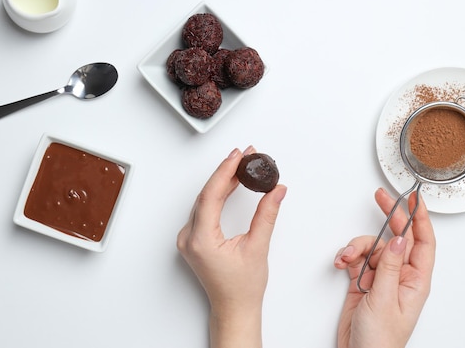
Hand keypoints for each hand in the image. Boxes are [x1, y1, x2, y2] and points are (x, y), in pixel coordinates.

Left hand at [177, 146, 286, 347]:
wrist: (233, 308)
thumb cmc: (242, 287)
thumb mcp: (258, 247)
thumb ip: (266, 214)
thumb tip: (276, 190)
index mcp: (200, 240)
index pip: (211, 194)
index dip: (225, 171)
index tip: (238, 155)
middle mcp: (189, 238)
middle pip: (206, 194)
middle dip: (226, 172)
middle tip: (245, 156)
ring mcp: (188, 239)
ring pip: (204, 200)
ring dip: (222, 182)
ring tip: (241, 166)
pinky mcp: (193, 239)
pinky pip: (203, 209)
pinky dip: (217, 195)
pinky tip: (230, 184)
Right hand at [334, 188, 435, 347]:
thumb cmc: (381, 340)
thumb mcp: (385, 299)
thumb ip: (389, 267)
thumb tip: (398, 239)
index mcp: (415, 280)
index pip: (423, 241)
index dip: (419, 217)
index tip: (413, 198)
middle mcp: (400, 275)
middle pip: (397, 237)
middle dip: (389, 217)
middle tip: (381, 198)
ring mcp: (381, 277)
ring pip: (371, 247)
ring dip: (356, 247)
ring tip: (346, 258)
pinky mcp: (363, 281)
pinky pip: (356, 258)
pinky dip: (347, 257)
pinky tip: (341, 263)